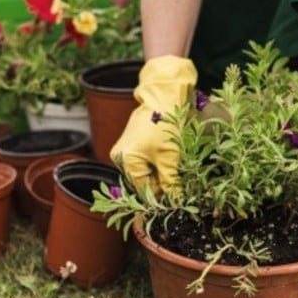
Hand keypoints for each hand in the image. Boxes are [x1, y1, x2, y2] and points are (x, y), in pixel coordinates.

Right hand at [110, 55, 196, 194]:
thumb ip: (171, 181)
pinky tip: (166, 155)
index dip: (161, 194)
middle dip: (160, 181)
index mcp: (126, 161)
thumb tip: (175, 200)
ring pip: (144, 172)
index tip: (177, 195)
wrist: (162, 97)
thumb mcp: (170, 156)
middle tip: (178, 176)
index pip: (143, 189)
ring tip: (172, 162)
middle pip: (142, 181)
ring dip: (159, 171)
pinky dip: (155, 162)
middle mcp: (119, 157)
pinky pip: (142, 161)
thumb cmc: (165, 125)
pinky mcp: (129, 144)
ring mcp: (122, 150)